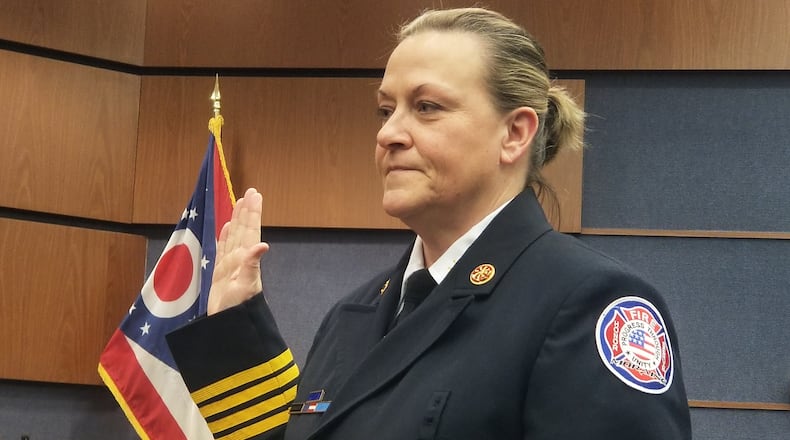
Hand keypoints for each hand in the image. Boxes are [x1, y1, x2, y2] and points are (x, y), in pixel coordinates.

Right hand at [207, 188, 269, 314]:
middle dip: (246, 211)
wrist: (229, 325)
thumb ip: (252, 264)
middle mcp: (240, 258)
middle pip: (243, 229)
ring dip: (237, 220)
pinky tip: (226, 227)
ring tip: (240, 203)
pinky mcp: (221, 272)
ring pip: (234, 236)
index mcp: (246, 258)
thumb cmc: (238, 307)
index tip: (255, 195)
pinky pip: (222, 249)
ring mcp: (230, 265)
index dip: (252, 213)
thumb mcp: (246, 285)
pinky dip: (224, 236)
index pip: (250, 230)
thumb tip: (263, 245)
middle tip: (251, 192)